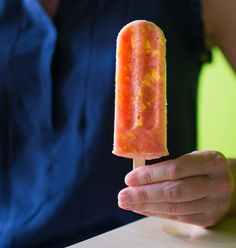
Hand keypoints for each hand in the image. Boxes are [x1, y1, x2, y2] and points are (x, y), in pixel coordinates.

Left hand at [118, 150, 234, 227]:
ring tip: (128, 202)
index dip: (150, 175)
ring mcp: (214, 203)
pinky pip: (177, 217)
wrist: (227, 183)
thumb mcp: (191, 159)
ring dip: (146, 205)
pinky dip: (156, 212)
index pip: (175, 170)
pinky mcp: (208, 218)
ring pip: (174, 207)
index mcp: (210, 162)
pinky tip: (141, 208)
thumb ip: (168, 167)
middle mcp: (215, 183)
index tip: (130, 178)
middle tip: (123, 195)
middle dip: (144, 194)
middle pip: (174, 191)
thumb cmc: (202, 168)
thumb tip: (137, 176)